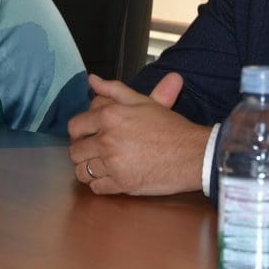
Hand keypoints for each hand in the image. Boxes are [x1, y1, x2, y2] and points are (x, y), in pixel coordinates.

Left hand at [67, 73, 210, 195]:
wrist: (193, 154)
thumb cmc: (169, 127)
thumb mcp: (142, 101)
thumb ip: (113, 90)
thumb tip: (92, 80)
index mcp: (109, 116)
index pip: (75, 126)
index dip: (80, 132)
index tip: (88, 136)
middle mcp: (107, 140)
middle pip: (75, 151)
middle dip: (83, 151)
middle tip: (96, 152)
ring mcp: (113, 164)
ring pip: (82, 171)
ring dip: (89, 169)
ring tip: (102, 166)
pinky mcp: (121, 184)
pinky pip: (96, 188)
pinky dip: (100, 184)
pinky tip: (111, 177)